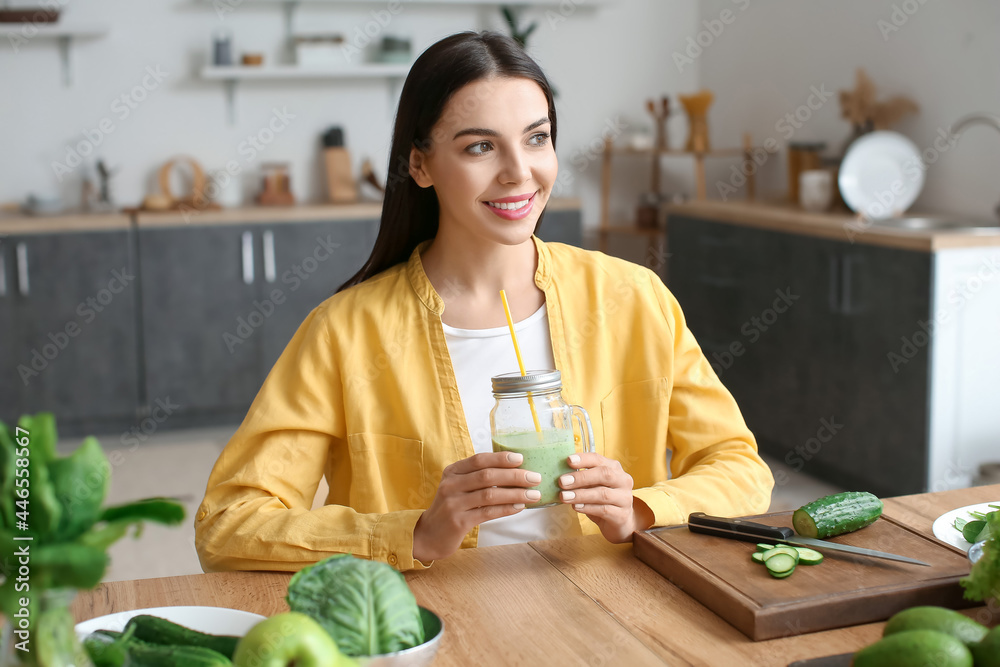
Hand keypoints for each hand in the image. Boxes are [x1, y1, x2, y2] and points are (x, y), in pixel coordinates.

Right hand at [413, 451, 541, 561]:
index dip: (501, 458)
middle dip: (515, 476)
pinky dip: (506, 509)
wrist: (428, 535)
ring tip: (534, 494)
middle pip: (487, 476)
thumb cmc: (451, 508)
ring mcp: (454, 503)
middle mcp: (451, 485)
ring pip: (490, 494)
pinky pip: (487, 513)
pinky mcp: (458, 522)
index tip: (521, 459)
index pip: (479, 459)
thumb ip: (477, 478)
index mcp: (453, 472)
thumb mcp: (458, 487)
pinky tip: (519, 507)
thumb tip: (513, 471)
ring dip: (515, 494)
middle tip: (535, 478)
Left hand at [558, 453, 653, 543]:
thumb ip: (582, 479)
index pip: (599, 459)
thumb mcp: (593, 486)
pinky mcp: (622, 515)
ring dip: (581, 494)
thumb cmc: (602, 500)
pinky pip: (604, 510)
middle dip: (581, 477)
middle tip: (562, 481)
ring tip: (564, 496)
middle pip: (604, 474)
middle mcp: (623, 481)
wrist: (619, 522)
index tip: (568, 460)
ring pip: (602, 494)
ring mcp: (625, 498)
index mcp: (614, 468)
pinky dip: (587, 508)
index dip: (584, 459)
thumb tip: (561, 475)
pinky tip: (576, 507)